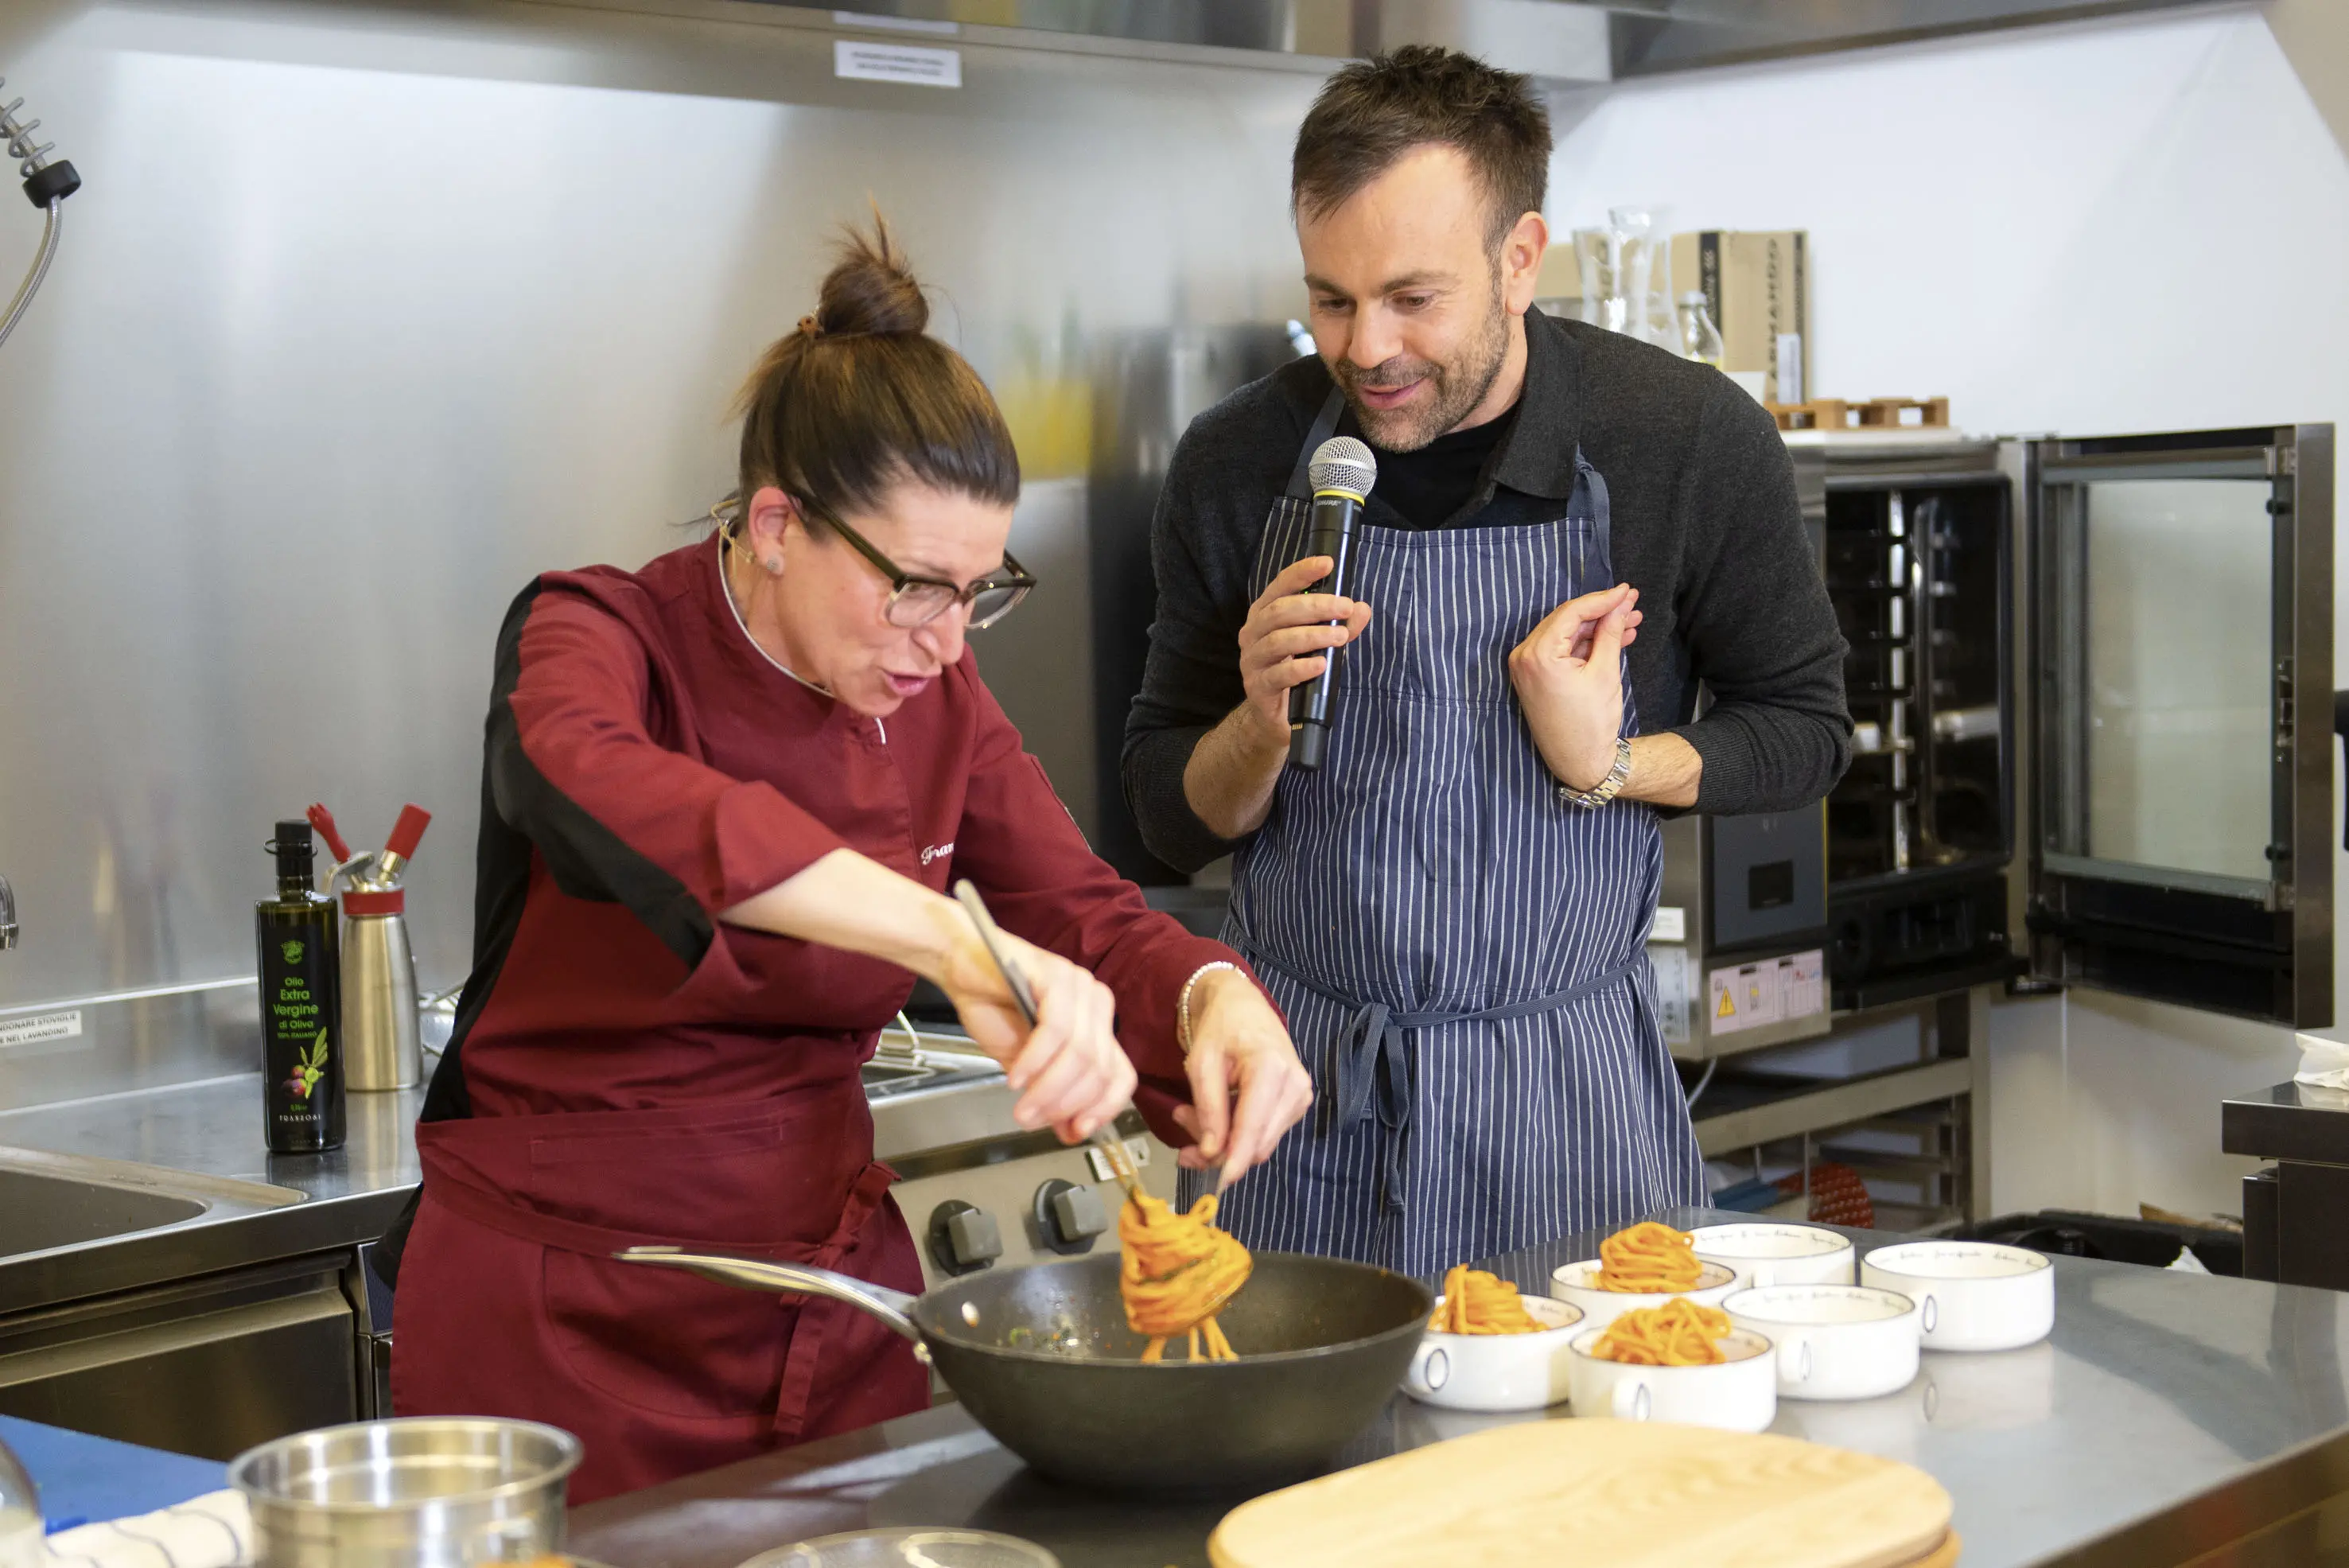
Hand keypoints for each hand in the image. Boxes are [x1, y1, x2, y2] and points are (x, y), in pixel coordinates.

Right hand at [933, 914, 1135, 1142]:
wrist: (960, 965)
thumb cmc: (992, 1008)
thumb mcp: (1026, 1067)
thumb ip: (1050, 1096)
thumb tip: (1070, 1133)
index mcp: (1098, 1025)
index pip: (1121, 1075)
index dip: (1103, 1109)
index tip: (1076, 1132)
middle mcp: (1097, 1003)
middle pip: (1100, 1069)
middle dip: (1065, 1105)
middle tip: (1030, 1120)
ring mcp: (1080, 985)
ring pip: (1081, 1053)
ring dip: (1048, 1089)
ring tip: (1021, 1108)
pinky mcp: (1055, 975)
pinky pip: (1056, 1029)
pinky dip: (1035, 1060)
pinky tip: (1015, 1076)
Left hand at [1169, 968, 1312, 1187]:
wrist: (1243, 1006)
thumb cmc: (1220, 1028)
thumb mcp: (1201, 1063)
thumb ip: (1208, 1109)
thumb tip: (1212, 1154)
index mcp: (1272, 1069)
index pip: (1254, 1128)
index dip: (1235, 1159)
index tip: (1219, 1183)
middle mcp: (1295, 1086)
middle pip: (1258, 1143)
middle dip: (1219, 1150)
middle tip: (1181, 1131)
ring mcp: (1300, 1097)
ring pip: (1261, 1144)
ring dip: (1224, 1143)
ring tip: (1190, 1116)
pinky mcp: (1296, 1104)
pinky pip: (1265, 1135)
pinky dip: (1237, 1135)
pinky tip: (1215, 1117)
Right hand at [1232, 556, 1374, 756]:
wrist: (1275, 718)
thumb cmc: (1297, 671)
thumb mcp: (1319, 645)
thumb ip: (1339, 625)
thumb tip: (1362, 609)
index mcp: (1265, 615)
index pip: (1280, 586)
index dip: (1301, 573)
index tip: (1327, 564)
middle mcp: (1253, 634)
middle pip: (1279, 612)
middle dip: (1314, 606)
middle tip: (1344, 607)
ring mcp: (1252, 662)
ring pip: (1278, 641)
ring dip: (1312, 636)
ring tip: (1340, 636)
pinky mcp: (1258, 688)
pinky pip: (1278, 675)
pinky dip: (1300, 668)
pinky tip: (1321, 665)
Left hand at [1508, 583, 1644, 792]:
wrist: (1580, 762)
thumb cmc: (1591, 722)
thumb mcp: (1605, 672)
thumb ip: (1610, 632)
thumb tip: (1619, 605)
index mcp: (1536, 654)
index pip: (1572, 612)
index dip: (1603, 599)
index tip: (1627, 590)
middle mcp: (1524, 656)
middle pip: (1567, 621)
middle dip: (1602, 612)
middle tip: (1632, 602)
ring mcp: (1526, 667)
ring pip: (1567, 635)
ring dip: (1598, 627)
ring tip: (1632, 620)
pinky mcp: (1535, 676)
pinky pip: (1561, 651)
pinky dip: (1586, 645)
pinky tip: (1616, 637)